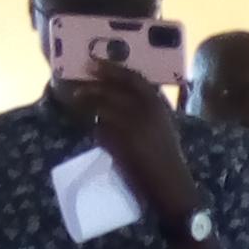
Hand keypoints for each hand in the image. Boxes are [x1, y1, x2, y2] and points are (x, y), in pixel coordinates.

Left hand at [67, 64, 201, 230]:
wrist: (172, 187)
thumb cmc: (166, 161)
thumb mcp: (161, 130)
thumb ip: (145, 114)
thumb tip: (116, 102)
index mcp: (160, 106)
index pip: (136, 79)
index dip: (115, 69)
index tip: (97, 62)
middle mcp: (150, 110)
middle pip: (118, 87)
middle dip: (98, 79)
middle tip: (82, 73)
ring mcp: (138, 124)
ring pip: (107, 104)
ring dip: (91, 99)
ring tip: (77, 97)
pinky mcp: (127, 141)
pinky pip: (104, 127)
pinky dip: (95, 125)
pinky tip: (90, 126)